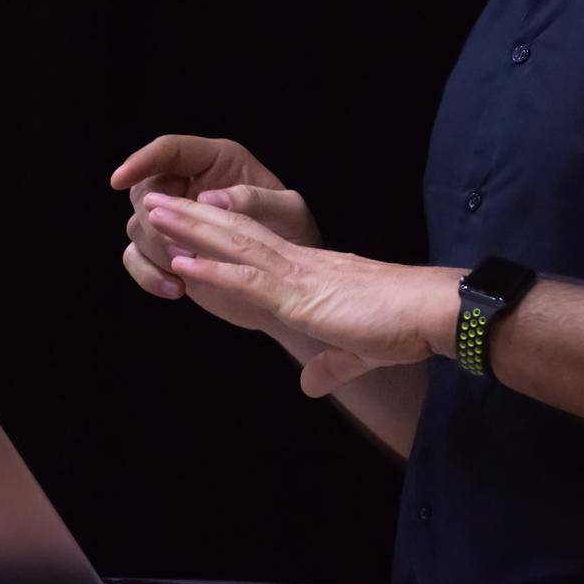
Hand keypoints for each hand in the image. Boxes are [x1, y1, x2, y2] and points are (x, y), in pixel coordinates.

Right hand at [111, 134, 322, 333]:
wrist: (291, 280)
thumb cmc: (296, 234)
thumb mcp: (290, 211)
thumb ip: (256, 199)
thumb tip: (209, 199)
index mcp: (218, 161)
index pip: (170, 150)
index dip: (142, 160)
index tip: (119, 178)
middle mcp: (190, 185)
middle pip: (145, 190)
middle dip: (157, 220)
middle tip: (181, 247)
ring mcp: (177, 220)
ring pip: (138, 226)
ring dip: (155, 250)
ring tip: (186, 268)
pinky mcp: (169, 252)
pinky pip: (136, 257)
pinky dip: (148, 274)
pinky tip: (175, 289)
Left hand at [143, 194, 458, 395]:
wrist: (431, 311)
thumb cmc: (403, 325)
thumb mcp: (357, 351)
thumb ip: (331, 365)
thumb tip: (310, 383)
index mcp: (309, 274)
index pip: (252, 248)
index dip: (216, 232)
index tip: (184, 220)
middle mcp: (298, 266)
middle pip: (234, 235)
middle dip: (190, 218)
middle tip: (151, 199)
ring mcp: (298, 277)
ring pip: (233, 247)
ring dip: (189, 230)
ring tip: (152, 213)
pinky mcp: (302, 297)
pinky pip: (249, 282)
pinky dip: (212, 272)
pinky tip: (182, 262)